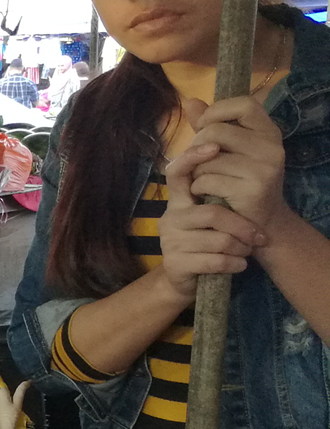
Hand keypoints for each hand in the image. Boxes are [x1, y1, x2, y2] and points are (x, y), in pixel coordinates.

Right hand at [154, 162, 266, 301]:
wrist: (184, 280)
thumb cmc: (203, 242)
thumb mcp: (206, 216)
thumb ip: (213, 195)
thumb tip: (236, 164)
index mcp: (177, 201)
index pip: (177, 173)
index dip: (193, 158)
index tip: (214, 147)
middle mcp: (170, 218)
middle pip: (213, 213)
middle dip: (242, 227)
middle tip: (258, 237)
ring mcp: (170, 242)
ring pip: (219, 240)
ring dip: (241, 248)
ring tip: (245, 252)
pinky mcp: (175, 263)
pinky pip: (215, 260)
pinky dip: (235, 264)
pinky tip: (239, 265)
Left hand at [167, 95, 289, 235]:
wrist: (257, 223)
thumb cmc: (237, 182)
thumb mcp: (228, 150)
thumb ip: (209, 126)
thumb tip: (189, 101)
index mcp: (268, 132)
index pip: (244, 104)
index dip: (217, 111)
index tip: (204, 125)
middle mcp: (272, 147)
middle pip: (216, 131)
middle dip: (196, 145)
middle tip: (198, 160)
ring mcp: (265, 168)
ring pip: (208, 158)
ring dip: (196, 170)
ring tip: (206, 180)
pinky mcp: (253, 189)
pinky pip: (207, 179)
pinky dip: (198, 187)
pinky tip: (206, 194)